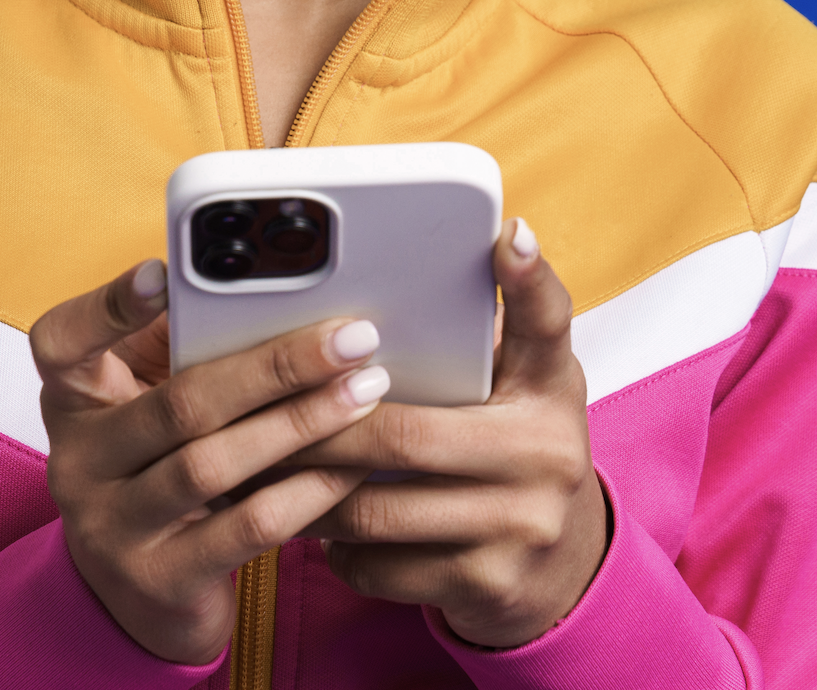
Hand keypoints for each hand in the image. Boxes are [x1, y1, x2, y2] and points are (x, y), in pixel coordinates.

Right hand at [30, 259, 391, 663]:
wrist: (143, 598)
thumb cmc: (162, 471)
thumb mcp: (153, 409)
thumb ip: (187, 353)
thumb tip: (279, 292)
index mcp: (74, 401)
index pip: (62, 341)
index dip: (109, 304)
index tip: (164, 273)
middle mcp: (80, 462)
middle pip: (178, 402)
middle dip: (276, 365)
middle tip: (351, 338)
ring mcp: (113, 528)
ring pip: (213, 464)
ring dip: (301, 423)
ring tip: (366, 392)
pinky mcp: (159, 582)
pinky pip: (244, 529)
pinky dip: (305, 492)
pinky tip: (353, 466)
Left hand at [294, 219, 610, 648]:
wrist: (558, 572)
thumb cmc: (511, 454)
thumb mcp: (519, 392)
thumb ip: (478, 345)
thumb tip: (397, 286)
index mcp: (554, 389)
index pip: (548, 322)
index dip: (528, 276)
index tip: (504, 232)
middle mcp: (550, 453)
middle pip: (405, 433)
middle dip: (318, 429)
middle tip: (259, 416)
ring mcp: (521, 525)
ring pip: (376, 507)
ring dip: (308, 491)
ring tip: (261, 471)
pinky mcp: (487, 584)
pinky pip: (380, 564)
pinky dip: (335, 547)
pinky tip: (315, 527)